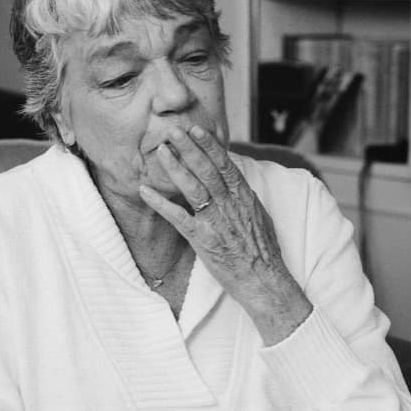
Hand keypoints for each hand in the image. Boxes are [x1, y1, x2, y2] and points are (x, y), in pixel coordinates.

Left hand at [139, 124, 311, 344]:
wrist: (264, 281)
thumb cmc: (262, 251)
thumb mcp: (258, 215)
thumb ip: (242, 196)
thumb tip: (231, 177)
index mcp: (244, 197)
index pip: (225, 164)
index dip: (210, 145)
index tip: (197, 129)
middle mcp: (230, 205)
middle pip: (207, 170)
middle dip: (189, 148)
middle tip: (173, 130)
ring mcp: (216, 222)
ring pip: (193, 188)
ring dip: (175, 168)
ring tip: (161, 151)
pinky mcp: (204, 240)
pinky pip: (178, 218)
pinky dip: (160, 203)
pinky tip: (145, 191)